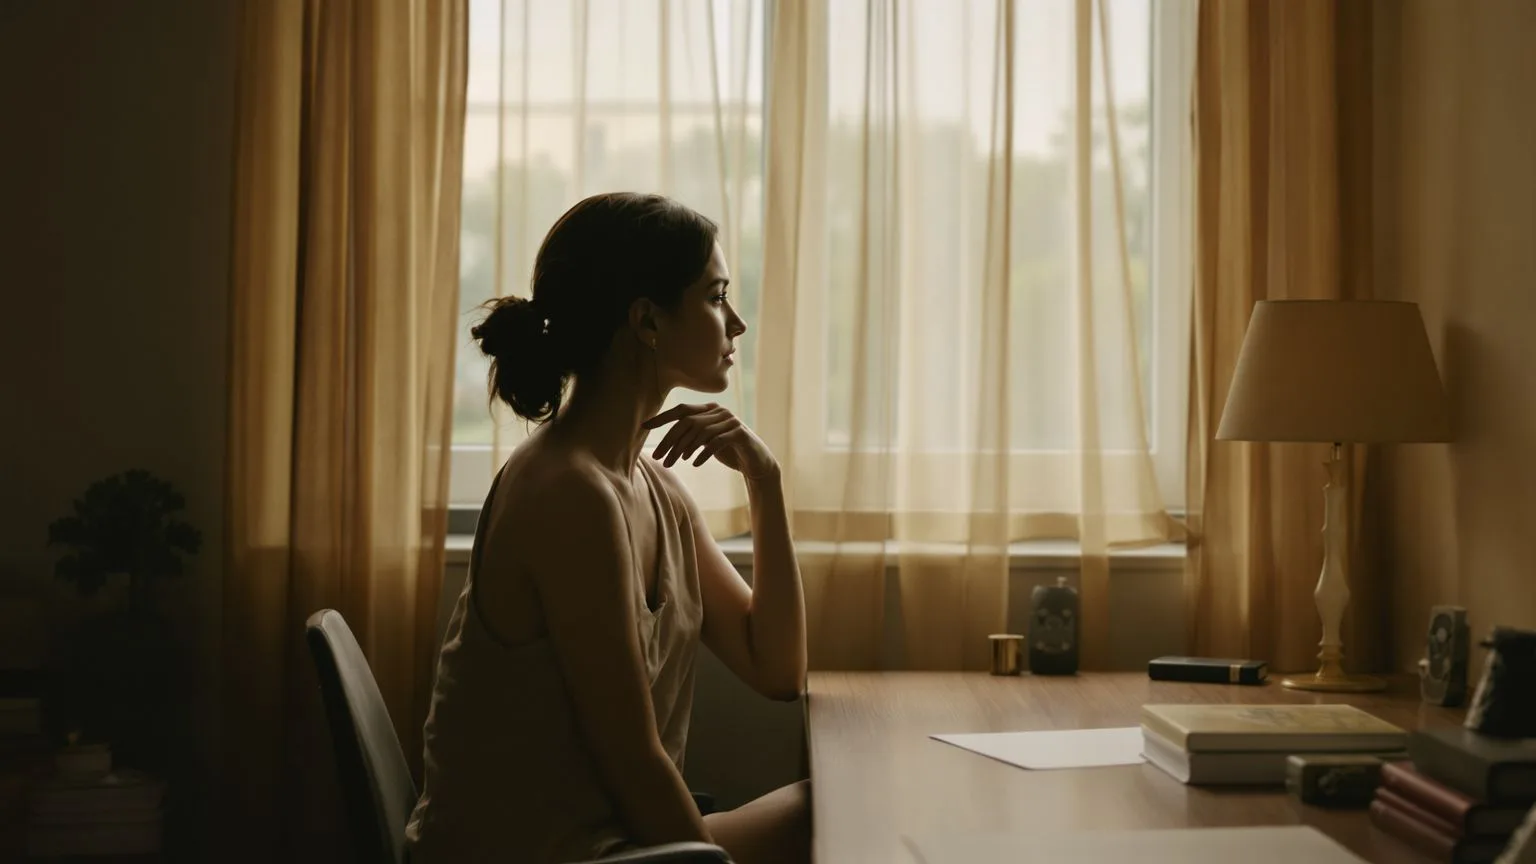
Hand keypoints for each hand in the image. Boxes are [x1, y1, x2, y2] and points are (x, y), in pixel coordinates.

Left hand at [642, 403, 778, 479]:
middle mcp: (719, 411)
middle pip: (688, 422)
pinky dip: (703, 453)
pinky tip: (694, 464)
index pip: (682, 410)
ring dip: (684, 449)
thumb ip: (692, 437)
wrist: (757, 463)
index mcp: (709, 410)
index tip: (644, 427)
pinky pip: (716, 441)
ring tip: (674, 463)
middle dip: (670, 440)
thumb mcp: (707, 442)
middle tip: (658, 457)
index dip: (662, 418)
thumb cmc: (729, 452)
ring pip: (700, 432)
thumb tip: (666, 444)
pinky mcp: (739, 433)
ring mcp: (730, 421)